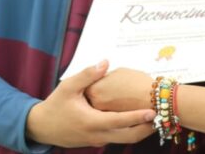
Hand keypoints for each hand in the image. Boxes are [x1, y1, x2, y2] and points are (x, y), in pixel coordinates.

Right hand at [25, 61, 154, 147]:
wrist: (41, 128)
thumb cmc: (55, 105)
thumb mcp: (68, 87)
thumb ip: (88, 75)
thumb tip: (105, 62)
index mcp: (91, 122)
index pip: (119, 120)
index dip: (136, 117)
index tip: (152, 112)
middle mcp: (97, 135)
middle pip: (128, 137)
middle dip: (146, 129)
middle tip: (163, 117)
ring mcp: (97, 140)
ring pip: (124, 139)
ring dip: (139, 131)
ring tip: (155, 119)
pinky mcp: (96, 140)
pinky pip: (117, 137)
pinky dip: (129, 131)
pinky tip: (137, 121)